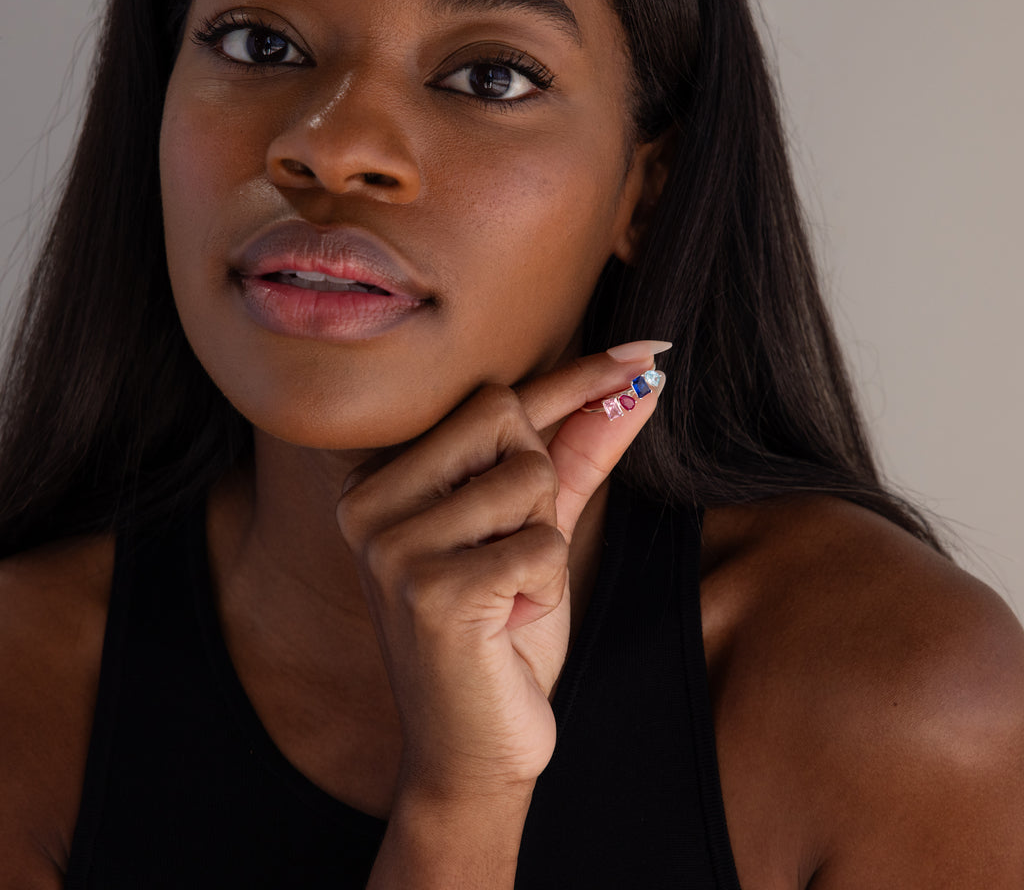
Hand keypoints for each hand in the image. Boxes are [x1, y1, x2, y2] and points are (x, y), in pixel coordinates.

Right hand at [335, 341, 668, 802]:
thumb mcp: (541, 530)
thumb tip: (641, 381)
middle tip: (509, 557)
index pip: (492, 402)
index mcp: (383, 480)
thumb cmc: (504, 635)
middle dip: (538, 489)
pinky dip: (548, 586)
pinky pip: (542, 544)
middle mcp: (369, 501)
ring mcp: (391, 545)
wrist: (476, 753)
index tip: (647, 349)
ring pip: (528, 479)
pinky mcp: (429, 589)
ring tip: (505, 595)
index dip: (575, 376)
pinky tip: (506, 623)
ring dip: (544, 544)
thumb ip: (579, 452)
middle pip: (506, 420)